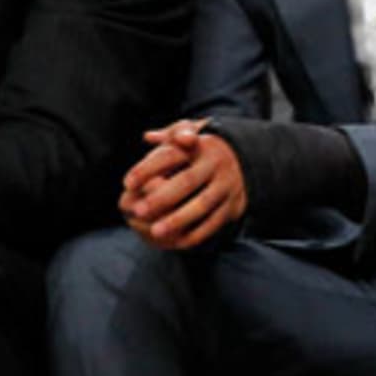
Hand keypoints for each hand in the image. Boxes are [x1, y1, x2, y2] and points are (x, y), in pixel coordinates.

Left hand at [120, 119, 248, 249]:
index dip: (148, 168)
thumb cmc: (204, 149)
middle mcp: (216, 164)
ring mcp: (227, 185)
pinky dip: (196, 233)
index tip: (127, 183)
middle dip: (162, 198)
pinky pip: (215, 222)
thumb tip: (149, 136)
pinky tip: (176, 241)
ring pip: (202, 204)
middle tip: (138, 211)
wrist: (248, 160)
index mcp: (201, 145)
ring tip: (155, 231)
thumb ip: (169, 135)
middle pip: (187, 181)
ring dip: (178, 219)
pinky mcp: (234, 204)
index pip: (170, 155)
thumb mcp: (191, 133)